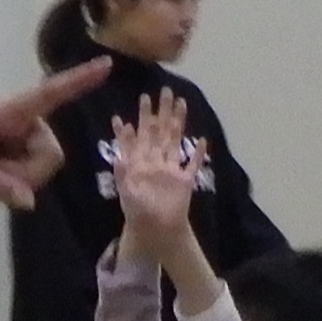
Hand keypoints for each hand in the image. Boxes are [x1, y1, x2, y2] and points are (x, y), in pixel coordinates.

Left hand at [0, 61, 118, 213]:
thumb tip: (30, 201)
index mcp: (4, 111)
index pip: (48, 94)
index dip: (79, 81)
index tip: (107, 64)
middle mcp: (20, 120)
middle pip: (50, 154)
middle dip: (27, 174)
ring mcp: (20, 135)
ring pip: (42, 168)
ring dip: (17, 179)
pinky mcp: (16, 148)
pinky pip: (30, 174)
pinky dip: (13, 180)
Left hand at [110, 91, 201, 262]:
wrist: (154, 230)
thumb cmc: (136, 212)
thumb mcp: (126, 191)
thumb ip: (123, 174)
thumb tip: (118, 156)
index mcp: (140, 162)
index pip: (140, 135)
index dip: (140, 118)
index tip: (142, 99)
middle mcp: (156, 161)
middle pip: (159, 131)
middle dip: (161, 111)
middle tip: (164, 90)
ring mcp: (171, 169)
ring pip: (175, 140)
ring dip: (178, 122)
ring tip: (182, 103)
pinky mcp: (185, 181)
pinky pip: (192, 164)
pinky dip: (198, 154)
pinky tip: (203, 140)